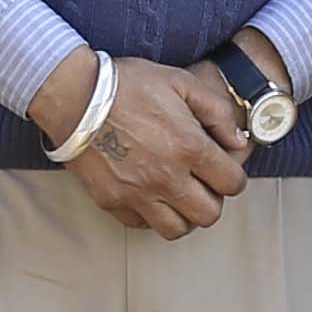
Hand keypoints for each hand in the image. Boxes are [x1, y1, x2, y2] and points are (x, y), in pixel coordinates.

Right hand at [37, 49, 248, 239]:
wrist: (74, 95)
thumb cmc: (126, 84)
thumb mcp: (180, 82)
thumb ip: (216, 112)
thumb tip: (237, 141)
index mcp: (189, 147)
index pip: (232, 184)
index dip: (233, 177)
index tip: (223, 169)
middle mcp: (167, 177)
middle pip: (209, 214)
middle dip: (211, 199)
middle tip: (201, 183)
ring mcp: (138, 194)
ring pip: (177, 229)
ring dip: (183, 215)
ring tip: (177, 195)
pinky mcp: (112, 201)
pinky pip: (142, 225)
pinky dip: (150, 215)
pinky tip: (149, 194)